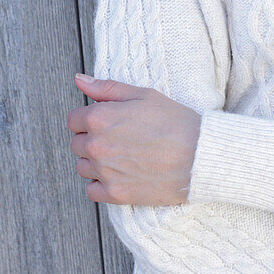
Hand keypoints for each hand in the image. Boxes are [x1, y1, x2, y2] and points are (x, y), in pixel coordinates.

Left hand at [67, 75, 201, 205]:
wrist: (199, 155)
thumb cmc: (174, 121)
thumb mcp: (143, 95)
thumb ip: (107, 88)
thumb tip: (79, 80)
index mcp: (100, 118)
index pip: (74, 119)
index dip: (89, 117)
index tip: (108, 120)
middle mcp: (96, 146)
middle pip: (77, 143)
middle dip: (92, 138)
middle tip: (120, 137)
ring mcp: (104, 172)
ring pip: (82, 167)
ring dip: (95, 161)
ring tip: (123, 155)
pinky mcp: (114, 193)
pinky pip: (91, 190)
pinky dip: (101, 183)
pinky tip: (120, 173)